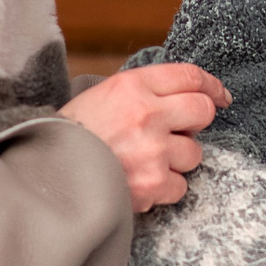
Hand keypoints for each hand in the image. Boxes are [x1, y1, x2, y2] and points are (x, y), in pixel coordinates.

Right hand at [61, 63, 229, 210]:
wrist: (46, 177)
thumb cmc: (70, 136)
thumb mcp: (101, 97)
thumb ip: (141, 92)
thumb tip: (184, 96)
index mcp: (131, 86)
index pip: (189, 76)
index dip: (211, 86)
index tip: (219, 96)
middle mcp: (146, 113)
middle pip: (203, 111)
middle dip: (196, 122)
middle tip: (178, 132)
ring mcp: (153, 150)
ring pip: (194, 153)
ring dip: (176, 160)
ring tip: (144, 162)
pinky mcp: (153, 183)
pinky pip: (180, 185)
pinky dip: (164, 189)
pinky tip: (140, 183)